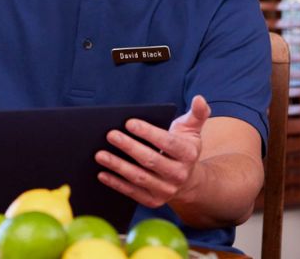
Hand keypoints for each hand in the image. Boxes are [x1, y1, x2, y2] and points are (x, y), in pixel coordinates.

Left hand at [94, 95, 210, 207]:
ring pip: (139, 177)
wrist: (187, 180)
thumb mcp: (191, 130)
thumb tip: (199, 98)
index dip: (148, 133)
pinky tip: (102, 173)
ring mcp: (167, 190)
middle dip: (129, 147)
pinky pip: (132, 192)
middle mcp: (179, 174)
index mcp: (188, 154)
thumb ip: (197, 113)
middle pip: (151, 160)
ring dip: (118, 166)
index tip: (128, 122)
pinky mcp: (154, 200)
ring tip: (100, 154)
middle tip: (110, 135)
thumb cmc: (182, 148)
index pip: (167, 143)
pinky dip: (116, 184)